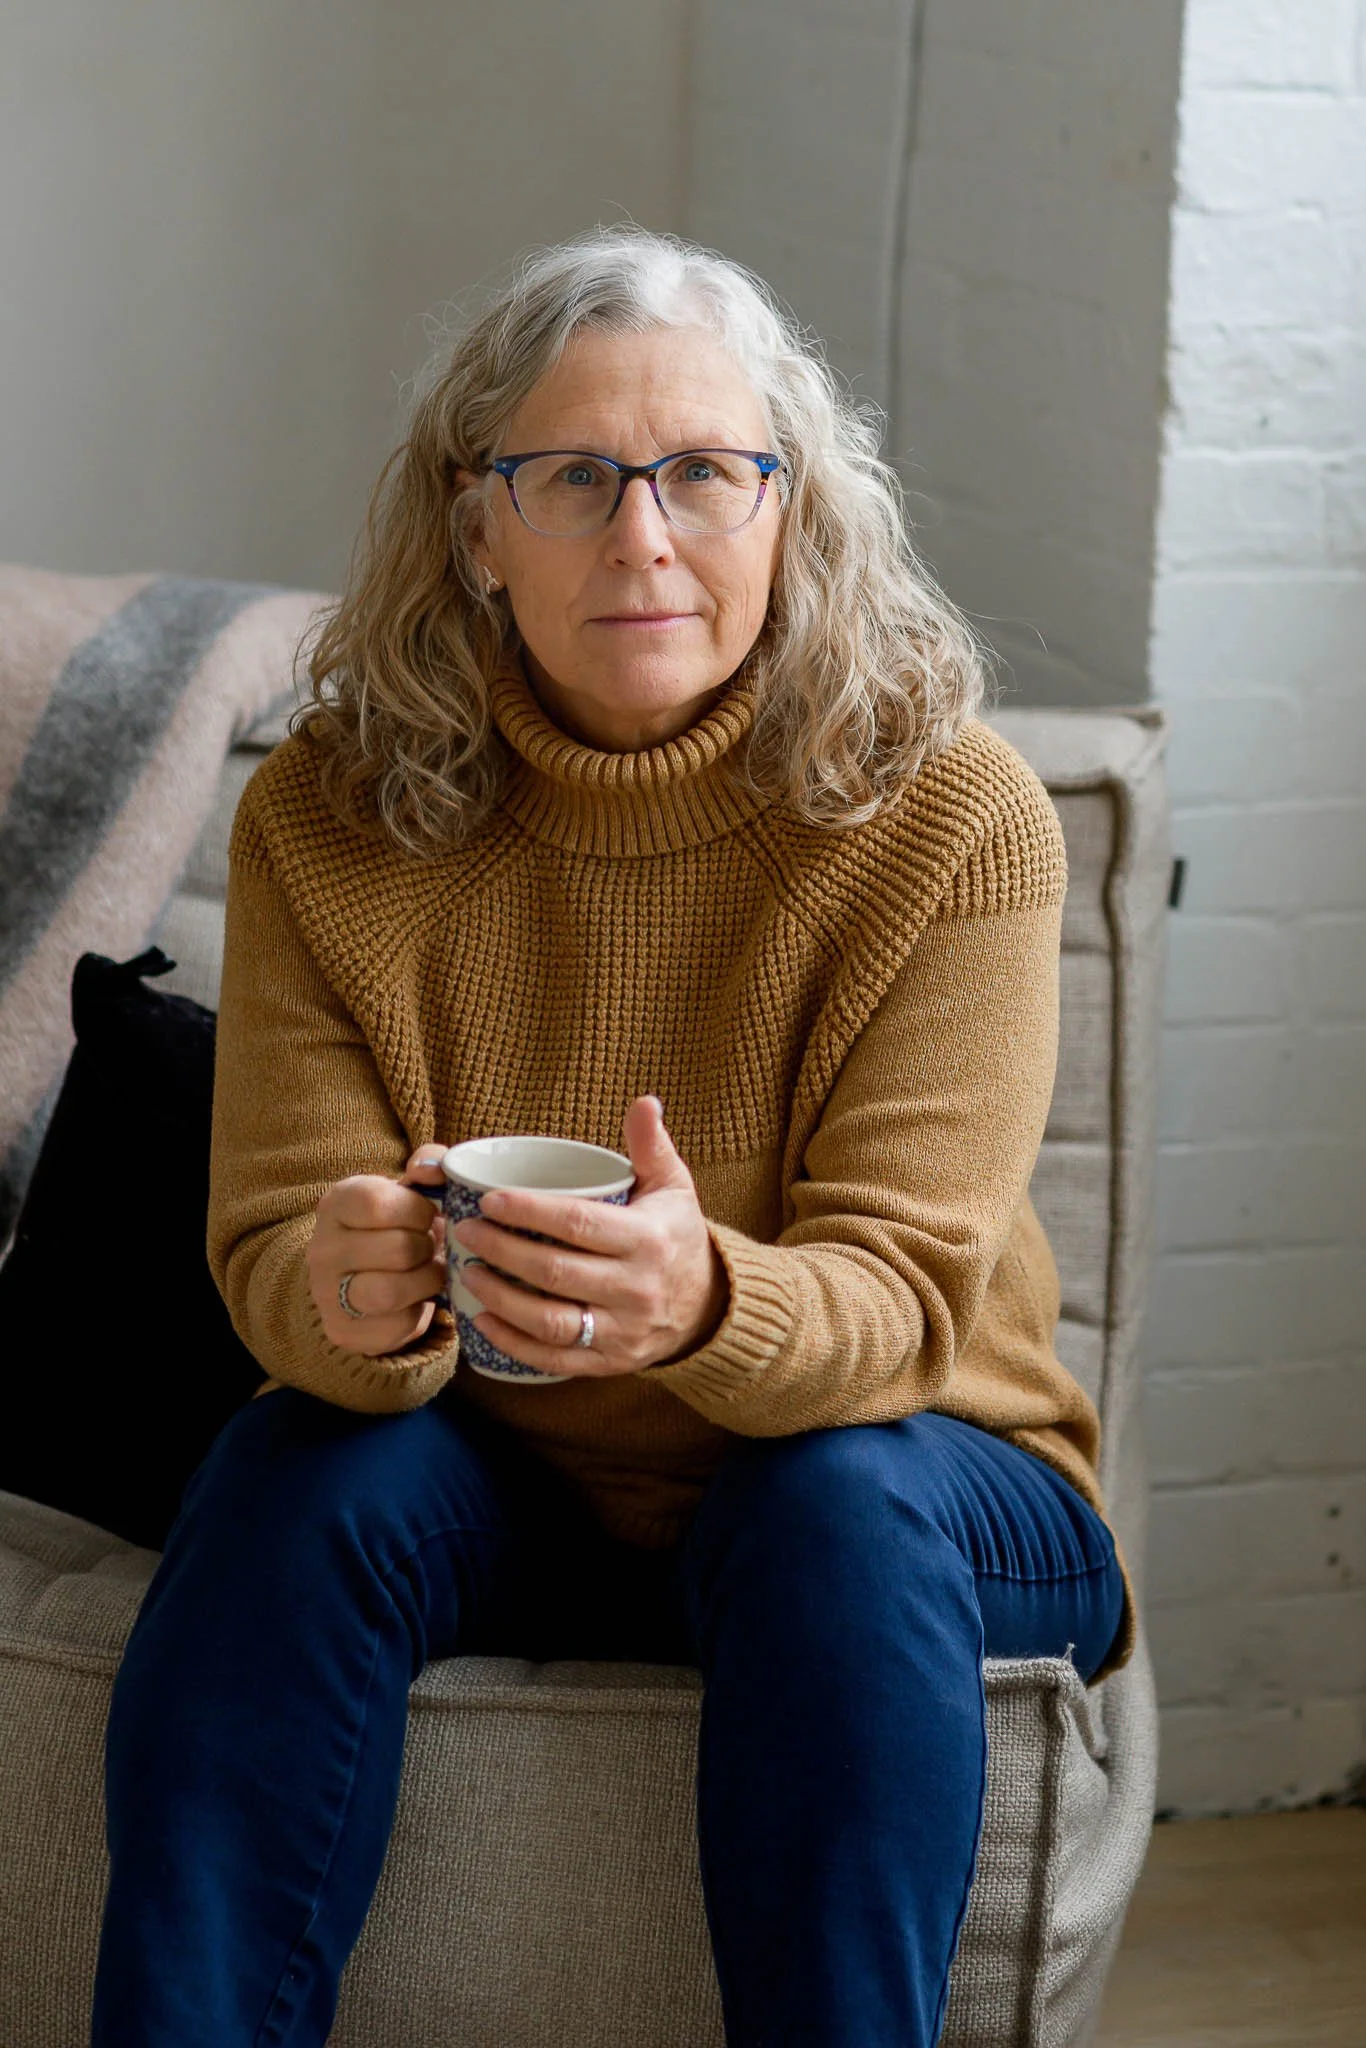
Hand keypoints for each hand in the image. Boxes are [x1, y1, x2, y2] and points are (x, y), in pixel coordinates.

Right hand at [306, 1165, 447, 1355]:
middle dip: (427, 1249)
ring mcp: (326, 1293)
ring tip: (426, 1273)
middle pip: (398, 1250)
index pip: (379, 1203)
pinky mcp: (342, 1331)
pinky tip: (413, 1300)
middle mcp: (321, 1248)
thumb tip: (430, 1169)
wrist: (363, 1275)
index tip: (425, 1216)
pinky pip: (397, 1326)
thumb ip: (431, 1164)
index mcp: (336, 1203)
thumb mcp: (411, 1188)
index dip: (418, 1211)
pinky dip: (418, 1313)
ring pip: (391, 1291)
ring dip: (425, 1281)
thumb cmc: (397, 1226)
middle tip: (427, 1248)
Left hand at [443, 1096, 729, 1378]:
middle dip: (501, 1250)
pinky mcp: (609, 1363)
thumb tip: (644, 1101)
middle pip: (555, 1272)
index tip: (489, 1200)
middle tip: (465, 1231)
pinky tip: (483, 1319)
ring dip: (500, 1298)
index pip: (578, 1224)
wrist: (708, 1308)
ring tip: (467, 1272)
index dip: (528, 1212)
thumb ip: (651, 1145)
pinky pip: (554, 1358)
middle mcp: (637, 1289)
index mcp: (648, 1240)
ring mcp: (623, 1332)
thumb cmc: (676, 1236)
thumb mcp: (672, 1187)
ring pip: (550, 1321)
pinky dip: (513, 1342)